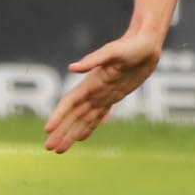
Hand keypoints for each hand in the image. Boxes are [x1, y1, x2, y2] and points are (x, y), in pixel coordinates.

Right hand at [45, 28, 162, 151]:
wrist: (147, 44)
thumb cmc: (131, 46)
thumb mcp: (114, 52)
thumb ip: (94, 60)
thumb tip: (72, 68)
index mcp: (91, 81)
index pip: (69, 102)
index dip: (58, 115)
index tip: (47, 129)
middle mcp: (93, 90)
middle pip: (73, 115)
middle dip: (61, 131)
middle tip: (48, 148)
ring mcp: (103, 95)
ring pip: (83, 119)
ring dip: (70, 134)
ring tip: (59, 150)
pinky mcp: (113, 97)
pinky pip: (98, 116)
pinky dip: (88, 128)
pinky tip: (80, 138)